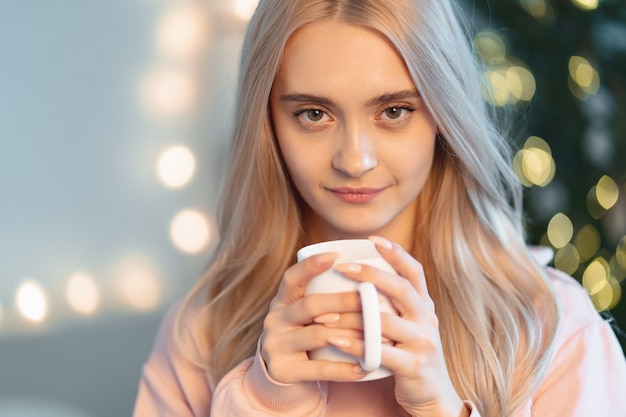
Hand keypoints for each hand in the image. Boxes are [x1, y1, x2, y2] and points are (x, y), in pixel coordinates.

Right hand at [260, 252, 368, 383]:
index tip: (336, 255)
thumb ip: (324, 299)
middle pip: (310, 305)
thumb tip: (368, 276)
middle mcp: (275, 320)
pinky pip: (319, 369)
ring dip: (351, 334)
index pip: (292, 278)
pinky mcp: (284, 370)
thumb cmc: (304, 339)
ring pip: (318, 335)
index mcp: (282, 301)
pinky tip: (366, 366)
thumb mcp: (304, 317)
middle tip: (370, 298)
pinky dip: (345, 368)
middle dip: (342, 301)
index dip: (311, 266)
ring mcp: (276, 346)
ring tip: (376, 334)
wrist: (279, 380)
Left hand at [329, 236, 465, 416]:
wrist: (433, 396)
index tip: (374, 240)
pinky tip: (335, 341)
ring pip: (386, 321)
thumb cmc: (411, 355)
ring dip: (353, 314)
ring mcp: (423, 343)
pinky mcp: (414, 366)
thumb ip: (395, 304)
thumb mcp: (410, 325)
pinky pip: (382, 352)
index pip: (415, 272)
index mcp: (424, 306)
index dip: (396, 254)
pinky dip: (357, 345)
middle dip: (371, 275)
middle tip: (344, 267)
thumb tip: (363, 275)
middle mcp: (427, 320)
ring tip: (325, 310)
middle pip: (401, 289)